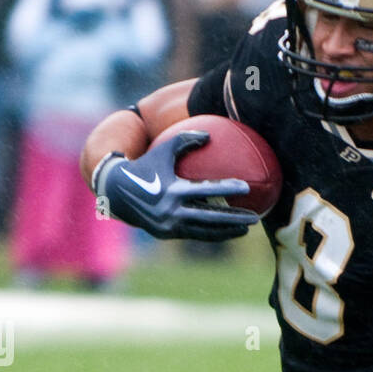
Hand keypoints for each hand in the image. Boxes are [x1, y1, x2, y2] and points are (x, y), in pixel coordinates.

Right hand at [94, 132, 259, 240]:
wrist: (117, 192)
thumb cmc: (146, 165)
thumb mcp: (163, 149)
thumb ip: (186, 140)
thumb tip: (209, 136)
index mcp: (173, 190)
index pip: (206, 190)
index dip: (226, 188)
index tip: (246, 187)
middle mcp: (172, 211)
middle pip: (211, 218)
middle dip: (235, 219)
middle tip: (256, 218)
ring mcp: (171, 226)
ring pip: (206, 232)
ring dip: (228, 231)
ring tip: (246, 228)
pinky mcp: (169, 234)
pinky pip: (197, 235)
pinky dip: (214, 234)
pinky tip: (229, 232)